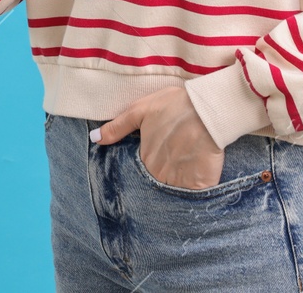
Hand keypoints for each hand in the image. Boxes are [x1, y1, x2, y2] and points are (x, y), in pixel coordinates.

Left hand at [91, 85, 223, 190]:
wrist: (208, 109)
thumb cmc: (174, 106)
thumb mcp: (140, 110)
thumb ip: (117, 127)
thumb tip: (94, 138)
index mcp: (144, 159)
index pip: (140, 173)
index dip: (147, 168)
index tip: (155, 160)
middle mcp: (159, 175)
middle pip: (157, 184)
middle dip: (161, 178)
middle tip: (172, 163)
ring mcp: (180, 182)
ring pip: (175, 191)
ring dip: (177, 186)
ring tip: (185, 170)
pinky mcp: (201, 186)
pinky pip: (195, 196)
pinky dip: (195, 190)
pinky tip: (198, 177)